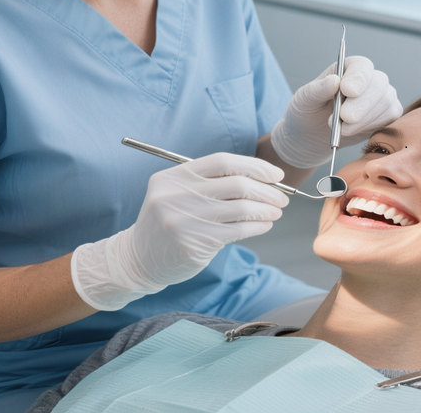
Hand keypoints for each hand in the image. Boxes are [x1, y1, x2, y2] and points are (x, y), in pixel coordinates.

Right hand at [71, 153, 287, 310]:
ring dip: (266, 209)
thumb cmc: (169, 220)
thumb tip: (261, 178)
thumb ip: (210, 182)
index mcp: (174, 176)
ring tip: (276, 211)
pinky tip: (264, 225)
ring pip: (241, 209)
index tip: (275, 175)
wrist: (138, 258)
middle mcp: (177, 195)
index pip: (223, 162)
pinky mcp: (193, 244)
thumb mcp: (177, 192)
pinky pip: (237, 231)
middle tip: (282, 197)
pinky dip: (257, 226)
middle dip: (267, 190)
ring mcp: (184, 220)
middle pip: (237, 184)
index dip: (254, 166)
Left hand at [271, 56, 402, 168]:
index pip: (362, 66)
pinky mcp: (387, 116)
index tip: (347, 90)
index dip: (357, 78)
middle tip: (344, 118)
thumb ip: (318, 90)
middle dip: (361, 104)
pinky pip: (389, 119)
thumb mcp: (305, 99)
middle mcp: (370, 79)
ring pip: (385, 103)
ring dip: (363, 120)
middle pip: (378, 85)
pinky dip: (370, 127)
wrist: (313, 134)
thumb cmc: (309, 111)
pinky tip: (353, 131)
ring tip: (341, 129)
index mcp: (349, 68)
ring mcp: (381, 97)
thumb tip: (334, 81)